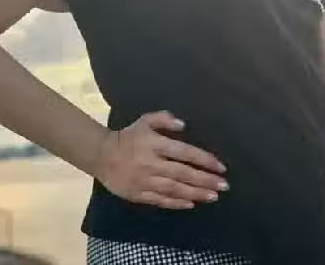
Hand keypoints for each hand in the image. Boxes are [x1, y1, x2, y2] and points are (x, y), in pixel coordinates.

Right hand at [94, 111, 228, 209]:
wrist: (101, 155)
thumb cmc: (129, 137)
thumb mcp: (145, 121)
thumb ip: (164, 119)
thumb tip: (183, 125)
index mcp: (155, 145)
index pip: (185, 153)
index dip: (204, 160)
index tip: (221, 167)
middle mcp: (152, 164)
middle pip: (183, 174)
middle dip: (205, 180)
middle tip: (224, 186)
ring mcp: (144, 181)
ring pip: (174, 189)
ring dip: (195, 193)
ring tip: (213, 196)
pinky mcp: (138, 194)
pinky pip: (160, 200)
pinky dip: (176, 203)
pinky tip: (191, 204)